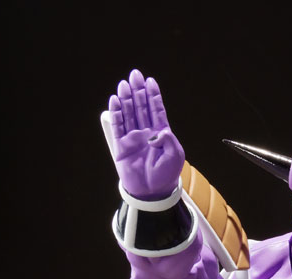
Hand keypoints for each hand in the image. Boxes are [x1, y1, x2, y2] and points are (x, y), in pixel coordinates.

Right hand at [107, 69, 184, 199]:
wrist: (152, 191)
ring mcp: (133, 138)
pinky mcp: (121, 146)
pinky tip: (116, 100)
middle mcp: (146, 132)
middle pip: (141, 107)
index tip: (150, 81)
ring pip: (129, 113)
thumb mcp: (175, 156)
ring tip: (125, 84)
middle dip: (138, 91)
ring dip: (127, 98)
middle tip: (135, 75)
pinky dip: (117, 113)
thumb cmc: (166, 174)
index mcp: (161, 133)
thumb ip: (170, 141)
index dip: (153, 96)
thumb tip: (160, 130)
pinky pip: (118, 126)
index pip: (156, 110)